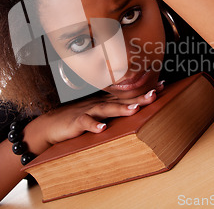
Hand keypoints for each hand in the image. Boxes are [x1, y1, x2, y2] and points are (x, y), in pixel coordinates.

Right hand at [26, 81, 164, 151]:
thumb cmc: (76, 118)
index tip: (163, 84)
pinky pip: (85, 123)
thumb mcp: (99, 114)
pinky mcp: (75, 122)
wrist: (50, 125)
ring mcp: (87, 111)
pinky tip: (102, 128)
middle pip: (121, 98)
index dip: (144, 89)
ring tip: (135, 109)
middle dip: (139, 96)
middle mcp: (98, 103)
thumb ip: (114, 112)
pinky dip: (93, 125)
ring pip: (106, 108)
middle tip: (156, 93)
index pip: (128, 94)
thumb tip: (135, 111)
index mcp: (105, 101)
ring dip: (121, 108)